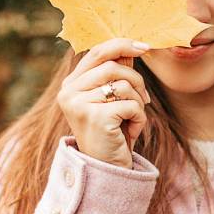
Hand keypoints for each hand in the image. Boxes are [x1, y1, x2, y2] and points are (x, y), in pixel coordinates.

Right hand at [57, 38, 151, 168]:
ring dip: (139, 102)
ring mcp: (78, 105)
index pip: (96, 52)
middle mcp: (68, 92)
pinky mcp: (94, 117)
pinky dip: (139, 118)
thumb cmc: (112, 132)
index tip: (145, 47)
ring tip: (133, 119)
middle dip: (137, 80)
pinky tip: (130, 132)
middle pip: (113, 66)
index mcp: (71, 84)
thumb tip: (132, 46)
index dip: (122, 45)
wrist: (107, 169)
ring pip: (123, 84)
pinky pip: (130, 104)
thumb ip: (117, 73)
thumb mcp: (112, 99)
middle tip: (145, 99)